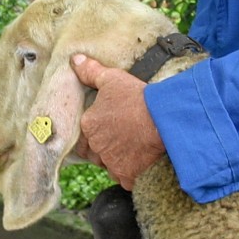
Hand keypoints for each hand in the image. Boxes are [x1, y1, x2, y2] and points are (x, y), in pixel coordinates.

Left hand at [70, 54, 165, 189]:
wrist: (163, 120)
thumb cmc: (137, 98)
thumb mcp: (113, 79)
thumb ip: (91, 72)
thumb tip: (75, 60)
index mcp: (88, 126)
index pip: (82, 137)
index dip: (94, 134)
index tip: (107, 128)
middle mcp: (96, 147)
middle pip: (94, 153)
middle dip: (103, 148)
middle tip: (120, 138)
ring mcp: (111, 164)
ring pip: (109, 166)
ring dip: (116, 160)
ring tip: (132, 148)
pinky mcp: (126, 176)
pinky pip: (124, 178)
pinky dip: (130, 172)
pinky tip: (140, 160)